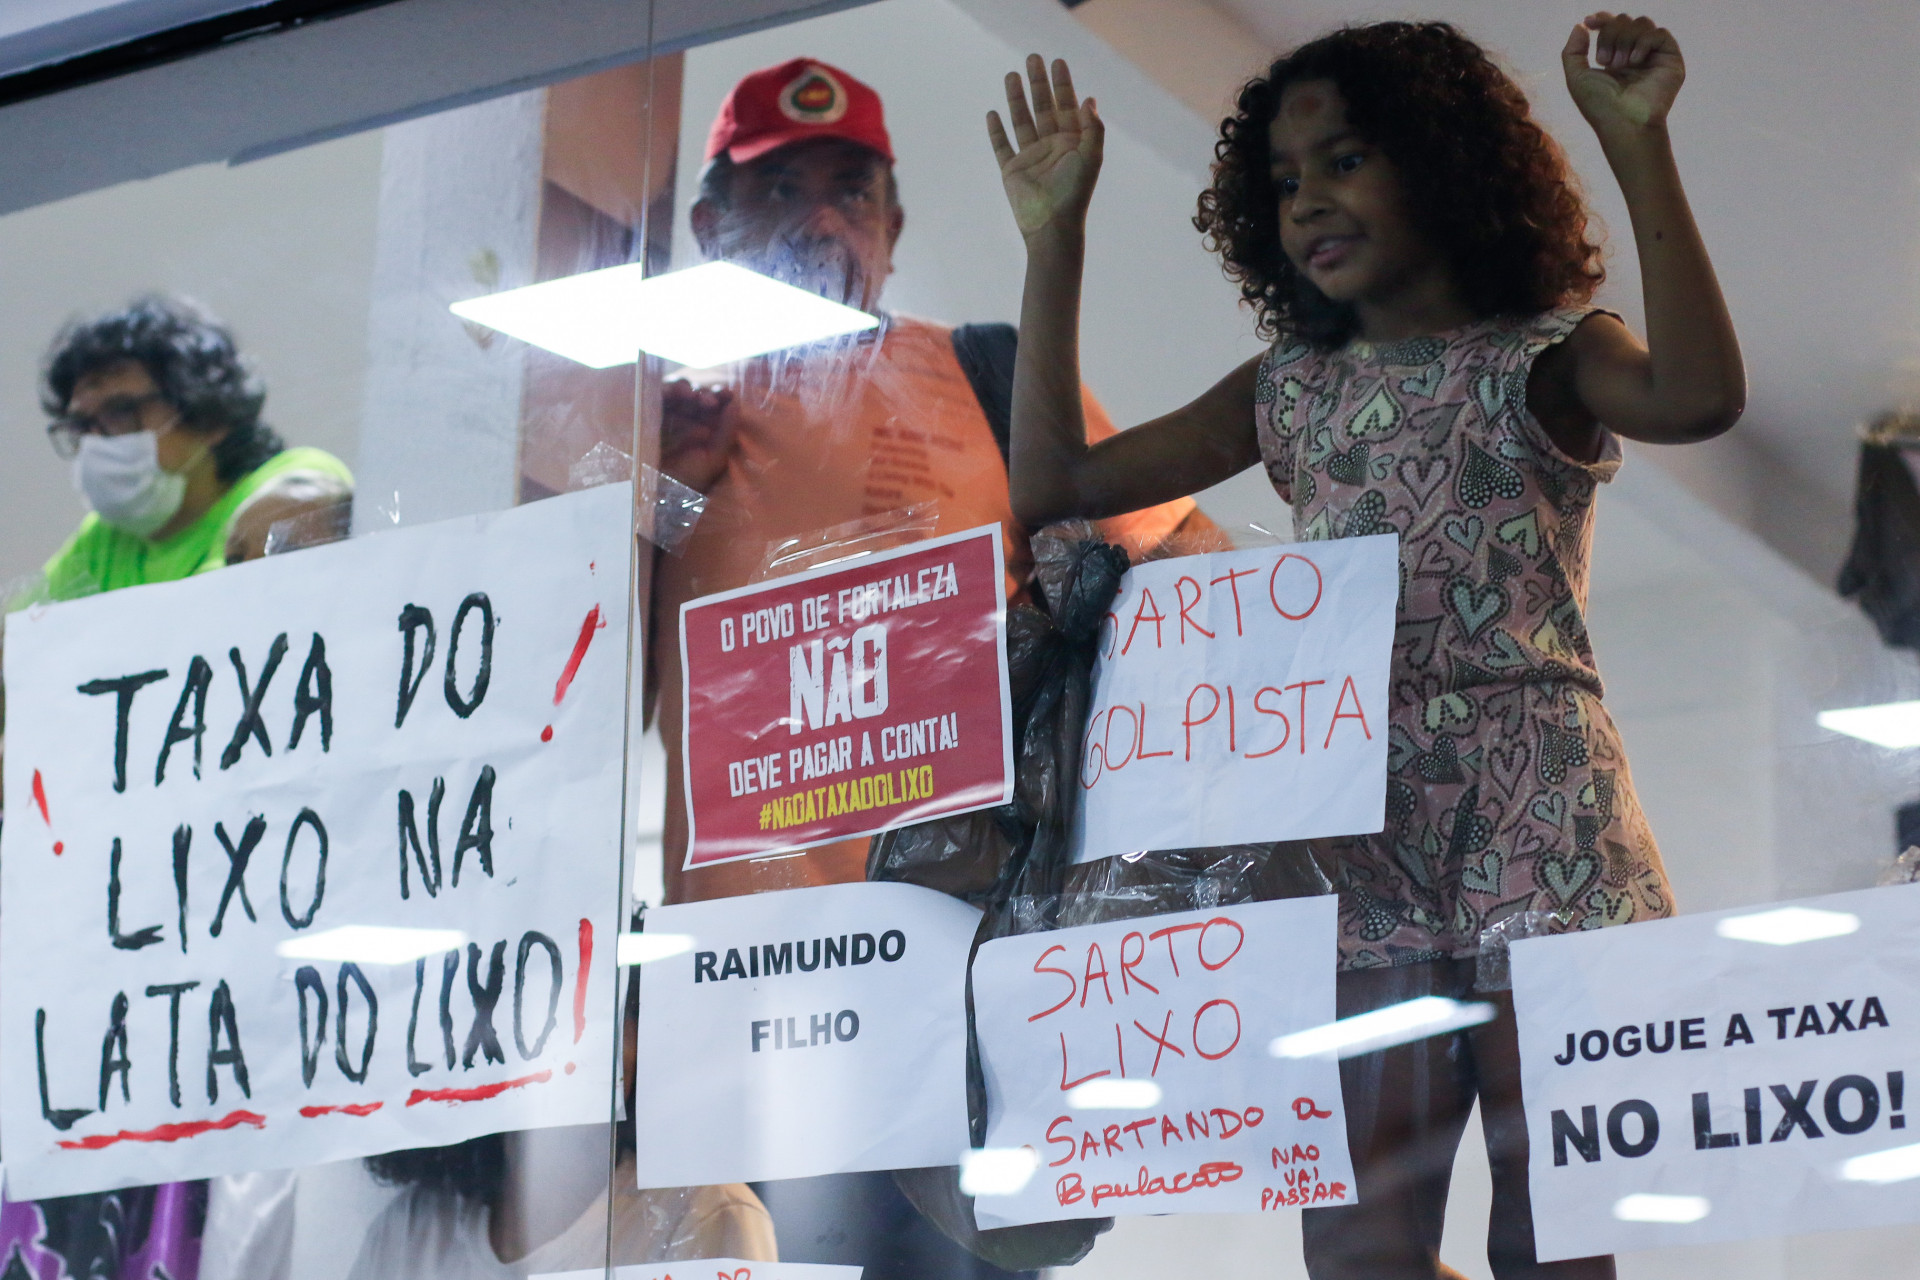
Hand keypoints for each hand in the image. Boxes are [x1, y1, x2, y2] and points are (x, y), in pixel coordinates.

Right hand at [659, 379, 736, 493]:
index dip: (720, 396)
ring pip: (677, 391)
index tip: (728, 395)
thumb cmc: (687, 479)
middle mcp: (684, 419)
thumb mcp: (713, 458)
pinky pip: (658, 395)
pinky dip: (669, 390)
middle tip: (710, 402)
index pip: (713, 405)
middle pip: (696, 395)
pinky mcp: (646, 414)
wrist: (658, 494)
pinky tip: (680, 395)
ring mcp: (664, 415)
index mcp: (702, 428)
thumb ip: (727, 432)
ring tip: (694, 398)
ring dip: (687, 389)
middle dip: (705, 394)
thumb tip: (735, 401)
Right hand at [986, 55, 1103, 241]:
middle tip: (1033, 58)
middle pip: (1043, 107)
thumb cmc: (1075, 194)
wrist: (1052, 225)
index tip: (1057, 62)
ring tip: (1011, 75)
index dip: (1062, 84)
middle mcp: (1051, 147)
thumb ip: (1093, 129)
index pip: (1067, 106)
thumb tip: (1090, 100)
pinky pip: (1002, 146)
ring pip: (1021, 121)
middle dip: (1038, 83)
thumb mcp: (1091, 158)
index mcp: (1072, 143)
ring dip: (1016, 98)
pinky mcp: (1012, 171)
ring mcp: (1030, 157)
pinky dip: (996, 131)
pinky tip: (992, 113)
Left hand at [1562, 13, 1684, 134]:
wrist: (1623, 122)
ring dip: (1625, 40)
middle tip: (1605, 61)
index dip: (1602, 18)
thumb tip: (1580, 25)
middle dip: (1610, 35)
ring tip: (1619, 65)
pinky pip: (1659, 33)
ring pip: (1641, 23)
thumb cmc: (1600, 106)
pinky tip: (1635, 61)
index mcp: (1615, 57)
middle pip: (1624, 20)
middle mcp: (1635, 54)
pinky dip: (1643, 42)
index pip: (1612, 26)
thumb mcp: (1577, 78)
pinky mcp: (1670, 59)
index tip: (1589, 21)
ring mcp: (1653, 56)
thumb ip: (1573, 52)